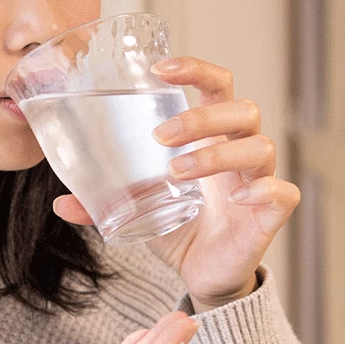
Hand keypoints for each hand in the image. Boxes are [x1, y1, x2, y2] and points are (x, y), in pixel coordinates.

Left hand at [52, 57, 299, 310]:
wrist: (204, 275)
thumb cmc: (180, 228)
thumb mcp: (140, 209)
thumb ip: (103, 202)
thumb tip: (61, 203)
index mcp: (213, 136)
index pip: (218, 85)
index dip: (196, 69)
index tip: (160, 69)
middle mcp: (241, 151)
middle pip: (242, 108)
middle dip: (201, 117)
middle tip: (161, 138)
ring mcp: (258, 180)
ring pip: (259, 145)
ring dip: (218, 153)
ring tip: (179, 172)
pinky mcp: (270, 214)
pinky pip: (283, 192)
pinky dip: (263, 190)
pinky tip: (236, 198)